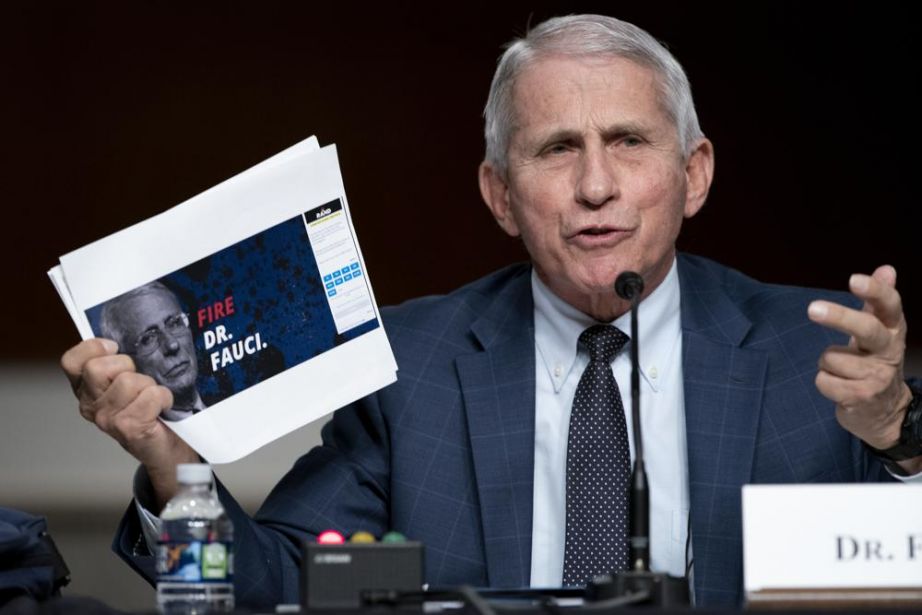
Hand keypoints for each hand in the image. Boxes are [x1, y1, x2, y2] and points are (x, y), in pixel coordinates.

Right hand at [61, 338, 198, 505]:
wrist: (168, 447)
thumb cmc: (149, 410)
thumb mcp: (129, 381)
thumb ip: (119, 362)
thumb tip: (128, 335)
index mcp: (86, 389)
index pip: (72, 361)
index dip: (93, 348)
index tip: (113, 348)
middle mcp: (91, 406)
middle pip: (98, 368)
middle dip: (126, 366)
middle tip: (140, 380)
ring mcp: (107, 420)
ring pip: (129, 381)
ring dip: (149, 384)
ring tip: (152, 398)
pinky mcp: (129, 428)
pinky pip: (150, 396)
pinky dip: (163, 397)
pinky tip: (163, 407)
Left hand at [807, 265, 919, 472]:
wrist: (886, 413)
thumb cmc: (873, 362)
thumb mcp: (880, 332)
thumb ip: (878, 301)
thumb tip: (887, 268)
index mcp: (892, 331)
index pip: (889, 306)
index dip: (874, 292)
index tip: (854, 280)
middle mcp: (889, 352)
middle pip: (866, 329)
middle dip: (840, 318)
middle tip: (812, 309)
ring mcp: (877, 377)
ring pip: (831, 358)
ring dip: (827, 364)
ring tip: (842, 371)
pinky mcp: (861, 398)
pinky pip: (824, 381)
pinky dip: (824, 382)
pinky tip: (839, 387)